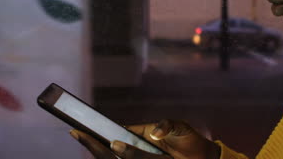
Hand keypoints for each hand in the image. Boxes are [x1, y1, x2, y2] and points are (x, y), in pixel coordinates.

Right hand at [70, 119, 220, 158]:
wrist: (203, 157)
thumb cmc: (188, 139)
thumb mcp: (179, 127)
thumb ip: (166, 125)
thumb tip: (153, 133)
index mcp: (141, 134)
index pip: (118, 131)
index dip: (102, 131)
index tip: (86, 128)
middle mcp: (139, 147)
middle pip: (113, 148)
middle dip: (95, 143)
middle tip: (78, 134)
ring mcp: (143, 158)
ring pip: (119, 158)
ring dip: (103, 153)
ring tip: (89, 142)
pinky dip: (123, 156)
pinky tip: (113, 148)